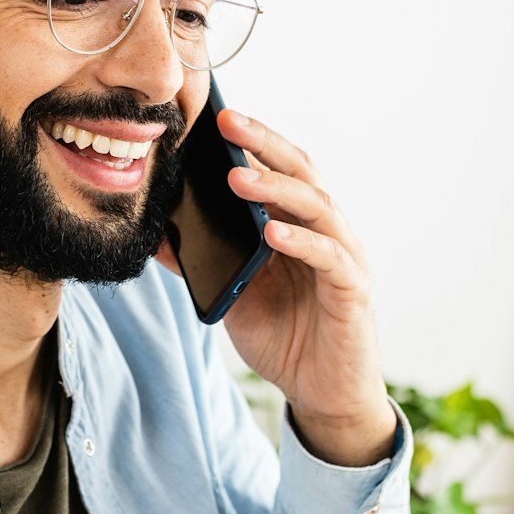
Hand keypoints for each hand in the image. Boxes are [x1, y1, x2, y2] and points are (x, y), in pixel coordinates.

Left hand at [153, 108, 394, 466]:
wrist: (323, 394)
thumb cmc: (286, 338)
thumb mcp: (234, 294)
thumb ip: (206, 262)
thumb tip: (160, 232)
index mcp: (300, 225)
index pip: (280, 170)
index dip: (252, 143)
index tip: (214, 119)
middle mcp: (327, 232)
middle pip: (301, 173)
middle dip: (264, 145)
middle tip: (227, 124)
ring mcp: (345, 258)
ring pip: (316, 207)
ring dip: (276, 190)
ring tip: (237, 178)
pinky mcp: (353, 291)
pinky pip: (329, 258)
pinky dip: (301, 242)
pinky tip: (272, 233)